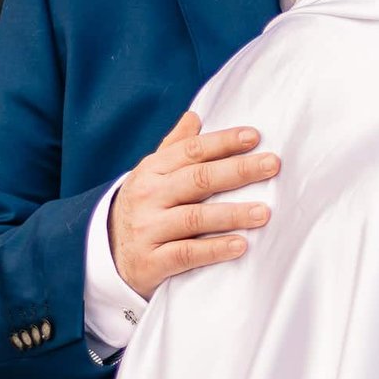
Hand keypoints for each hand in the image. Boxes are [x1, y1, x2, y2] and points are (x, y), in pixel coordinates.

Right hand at [107, 112, 279, 299]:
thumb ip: (175, 147)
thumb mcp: (152, 175)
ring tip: (264, 212)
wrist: (106, 256)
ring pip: (194, 218)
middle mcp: (148, 197)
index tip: (254, 137)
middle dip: (238, 170)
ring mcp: (147, 229)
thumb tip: (195, 116)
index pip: (191, 151)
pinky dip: (214, 250)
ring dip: (232, 214)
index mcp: (151, 170)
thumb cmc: (144, 208)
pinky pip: (186, 255)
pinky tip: (240, 245)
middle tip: (272, 165)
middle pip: (198, 179)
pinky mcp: (150, 263)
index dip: (223, 142)